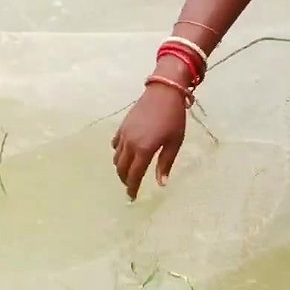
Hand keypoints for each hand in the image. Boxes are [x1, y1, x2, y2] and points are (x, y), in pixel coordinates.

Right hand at [111, 82, 187, 200]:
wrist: (164, 91)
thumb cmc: (173, 118)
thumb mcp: (174, 143)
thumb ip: (165, 164)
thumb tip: (161, 183)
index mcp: (144, 150)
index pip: (134, 175)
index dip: (133, 188)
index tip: (133, 197)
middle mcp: (130, 144)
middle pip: (121, 168)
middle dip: (125, 180)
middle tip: (131, 187)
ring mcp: (124, 134)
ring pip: (116, 157)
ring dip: (121, 168)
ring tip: (128, 173)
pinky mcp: (122, 126)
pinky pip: (115, 144)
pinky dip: (117, 152)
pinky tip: (124, 154)